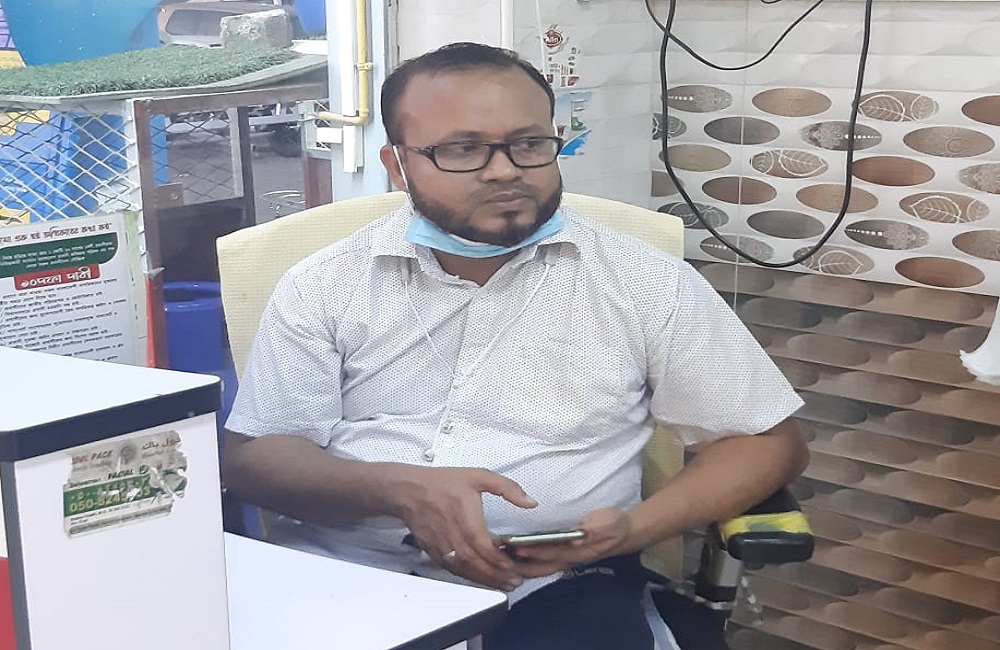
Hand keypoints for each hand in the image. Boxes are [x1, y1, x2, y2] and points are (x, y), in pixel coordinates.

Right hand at [392, 466, 536, 590]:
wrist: (408, 490)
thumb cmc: (443, 483)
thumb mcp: (479, 476)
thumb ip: (507, 488)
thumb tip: (530, 502)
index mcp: (465, 516)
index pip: (483, 545)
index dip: (498, 560)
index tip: (512, 566)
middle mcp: (452, 534)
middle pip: (475, 563)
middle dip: (496, 575)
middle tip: (514, 581)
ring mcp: (442, 546)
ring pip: (465, 569)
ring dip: (484, 580)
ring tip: (502, 584)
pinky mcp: (434, 552)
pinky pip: (453, 569)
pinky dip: (468, 577)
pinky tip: (481, 578)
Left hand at [504, 508, 632, 578]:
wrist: (625, 534)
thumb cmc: (614, 525)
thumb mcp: (607, 523)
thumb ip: (593, 530)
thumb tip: (577, 537)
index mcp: (578, 551)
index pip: (552, 553)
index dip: (534, 551)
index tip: (516, 547)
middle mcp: (569, 560)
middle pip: (540, 568)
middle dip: (519, 564)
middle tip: (499, 557)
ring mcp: (565, 561)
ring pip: (538, 570)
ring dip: (519, 567)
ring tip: (499, 560)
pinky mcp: (562, 559)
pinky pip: (541, 567)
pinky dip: (526, 566)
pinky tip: (513, 561)